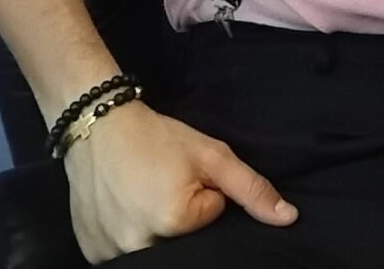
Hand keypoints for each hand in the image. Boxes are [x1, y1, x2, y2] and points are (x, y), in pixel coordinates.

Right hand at [64, 102, 296, 262]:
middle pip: (184, 241)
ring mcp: (111, 256)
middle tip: (163, 184)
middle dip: (181, 216)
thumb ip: (252, 189)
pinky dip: (132, 235)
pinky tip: (126, 208)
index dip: (205, 192)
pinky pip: (126, 254)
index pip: (213, 217)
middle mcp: (140, 247)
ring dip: (157, 228)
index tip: (183, 173)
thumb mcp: (212, 155)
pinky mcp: (94, 256)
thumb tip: (289, 218)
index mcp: (174, 222)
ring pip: (156, 249)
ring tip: (143, 195)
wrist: (99, 129)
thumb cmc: (159, 138)